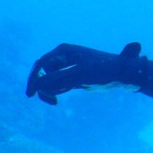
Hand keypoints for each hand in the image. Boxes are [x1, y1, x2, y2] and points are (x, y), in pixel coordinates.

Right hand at [25, 42, 144, 103]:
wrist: (122, 74)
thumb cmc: (104, 70)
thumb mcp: (80, 75)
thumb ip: (59, 79)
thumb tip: (38, 84)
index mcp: (64, 50)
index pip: (41, 63)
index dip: (34, 78)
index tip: (31, 94)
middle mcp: (63, 56)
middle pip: (42, 71)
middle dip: (41, 85)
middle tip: (42, 99)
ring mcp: (67, 67)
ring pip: (47, 80)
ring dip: (48, 90)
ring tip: (54, 101)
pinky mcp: (71, 77)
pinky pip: (55, 85)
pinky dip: (52, 92)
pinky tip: (55, 101)